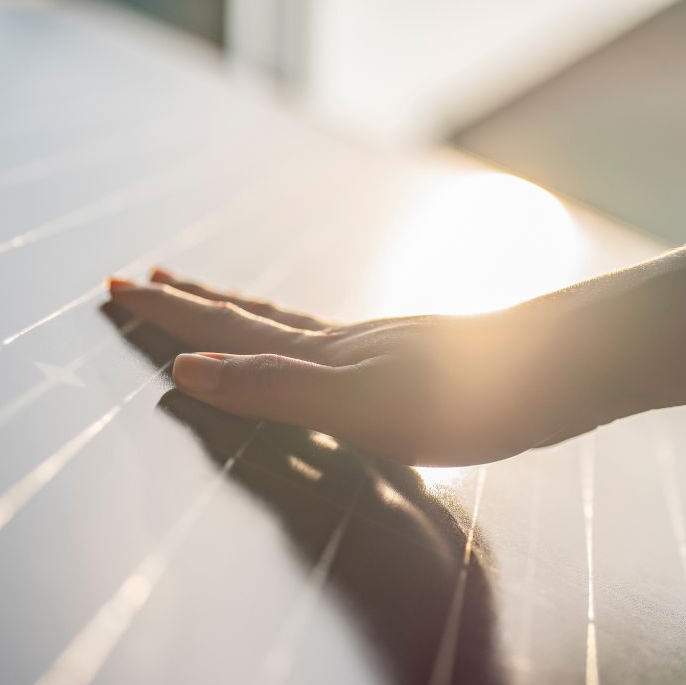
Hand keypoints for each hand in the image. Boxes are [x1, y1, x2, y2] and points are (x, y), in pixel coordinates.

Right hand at [107, 268, 614, 465]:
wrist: (568, 366)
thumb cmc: (470, 395)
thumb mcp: (361, 404)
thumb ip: (276, 390)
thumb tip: (188, 371)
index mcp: (322, 356)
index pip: (224, 329)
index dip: (170, 314)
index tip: (117, 288)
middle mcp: (343, 343)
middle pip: (247, 317)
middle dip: (188, 303)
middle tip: (140, 279)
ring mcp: (379, 348)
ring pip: (287, 326)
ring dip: (236, 313)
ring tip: (206, 295)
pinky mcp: (413, 362)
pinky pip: (330, 344)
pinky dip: (295, 337)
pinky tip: (318, 345)